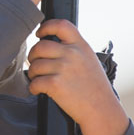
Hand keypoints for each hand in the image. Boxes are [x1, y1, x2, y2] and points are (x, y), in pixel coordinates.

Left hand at [27, 19, 128, 134]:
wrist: (101, 109)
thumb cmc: (95, 87)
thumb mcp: (90, 60)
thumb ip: (74, 49)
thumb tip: (53, 44)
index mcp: (81, 46)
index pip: (61, 25)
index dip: (46, 27)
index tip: (40, 34)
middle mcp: (72, 54)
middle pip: (40, 46)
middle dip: (33, 55)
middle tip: (34, 63)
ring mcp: (63, 68)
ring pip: (35, 65)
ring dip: (32, 73)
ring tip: (37, 79)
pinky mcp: (55, 84)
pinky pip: (34, 82)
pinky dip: (33, 87)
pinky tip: (37, 90)